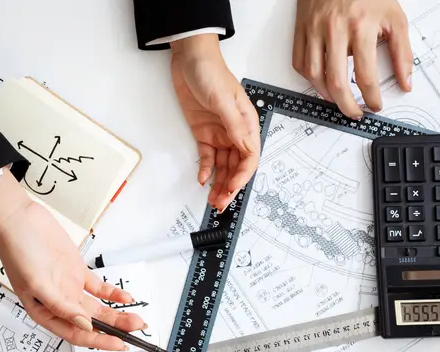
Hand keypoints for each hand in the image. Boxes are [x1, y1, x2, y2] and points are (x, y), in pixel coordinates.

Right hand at [0, 172, 144, 349]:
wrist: (17, 219)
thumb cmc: (16, 251)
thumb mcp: (37, 283)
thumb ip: (62, 306)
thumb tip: (84, 324)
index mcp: (44, 312)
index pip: (76, 334)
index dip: (99, 341)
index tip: (119, 344)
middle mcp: (59, 303)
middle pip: (91, 323)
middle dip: (114, 330)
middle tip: (135, 332)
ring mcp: (69, 287)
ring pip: (98, 308)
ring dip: (117, 315)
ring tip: (136, 319)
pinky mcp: (77, 271)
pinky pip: (99, 288)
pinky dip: (113, 294)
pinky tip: (126, 299)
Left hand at [170, 35, 259, 210]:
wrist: (189, 59)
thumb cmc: (211, 72)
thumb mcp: (223, 100)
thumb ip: (234, 126)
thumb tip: (244, 148)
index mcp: (246, 125)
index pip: (250, 157)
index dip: (242, 176)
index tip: (231, 187)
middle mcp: (235, 133)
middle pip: (237, 167)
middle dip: (230, 187)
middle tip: (221, 203)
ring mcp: (219, 134)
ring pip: (222, 167)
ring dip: (219, 184)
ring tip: (213, 200)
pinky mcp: (204, 133)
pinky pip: (208, 158)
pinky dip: (206, 170)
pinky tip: (203, 180)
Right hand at [293, 0, 412, 117]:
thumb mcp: (394, 17)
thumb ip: (403, 52)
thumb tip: (406, 81)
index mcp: (360, 27)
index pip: (365, 75)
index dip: (371, 97)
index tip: (375, 104)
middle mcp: (334, 29)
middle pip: (336, 82)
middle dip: (347, 105)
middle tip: (356, 112)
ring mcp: (314, 29)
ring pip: (314, 76)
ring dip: (327, 95)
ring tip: (339, 99)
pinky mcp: (301, 28)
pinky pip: (299, 62)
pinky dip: (310, 78)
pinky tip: (322, 80)